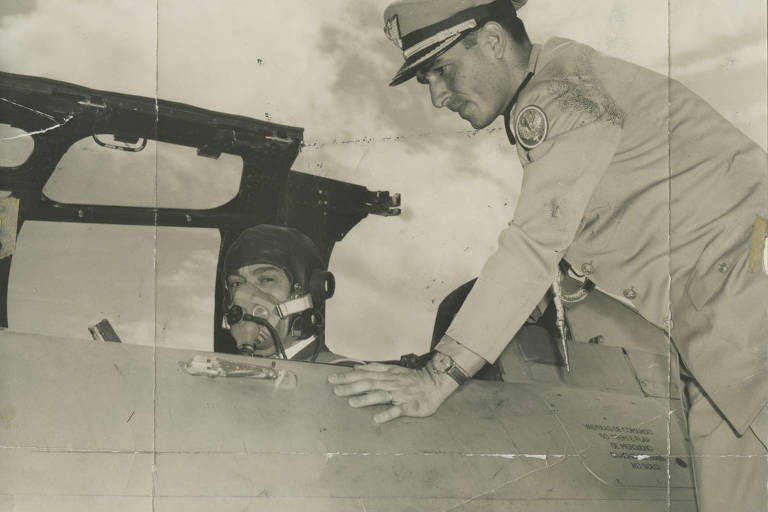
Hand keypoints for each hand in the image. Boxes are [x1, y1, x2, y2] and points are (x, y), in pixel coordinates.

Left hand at [328, 362, 458, 422]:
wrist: (434, 384)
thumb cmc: (411, 378)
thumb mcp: (392, 369)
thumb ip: (375, 369)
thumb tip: (356, 367)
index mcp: (386, 375)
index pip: (364, 374)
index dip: (348, 376)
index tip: (332, 378)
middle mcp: (390, 383)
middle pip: (368, 384)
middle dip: (351, 387)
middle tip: (335, 390)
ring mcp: (399, 394)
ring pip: (380, 396)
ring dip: (366, 399)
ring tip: (351, 403)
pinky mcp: (408, 406)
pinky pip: (397, 410)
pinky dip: (388, 414)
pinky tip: (377, 419)